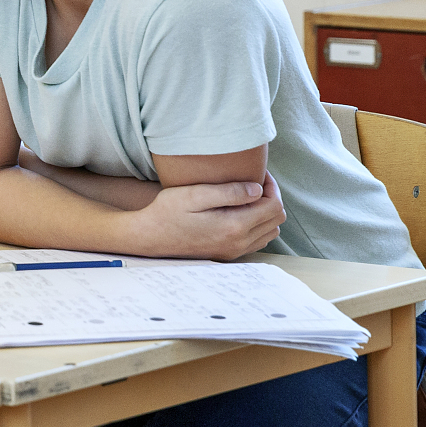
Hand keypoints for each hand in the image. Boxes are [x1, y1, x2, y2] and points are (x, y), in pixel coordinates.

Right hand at [128, 172, 285, 260]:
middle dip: (271, 197)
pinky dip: (258, 225)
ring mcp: (234, 250)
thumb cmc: (167, 212)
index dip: (271, 186)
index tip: (257, 173)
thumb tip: (257, 190)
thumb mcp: (193, 194)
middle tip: (254, 181)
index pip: (273, 206)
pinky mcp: (228, 253)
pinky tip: (241, 212)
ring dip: (266, 212)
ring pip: (270, 231)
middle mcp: (238, 242)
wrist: (149, 236)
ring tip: (248, 196)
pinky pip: (258, 240)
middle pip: (276, 219)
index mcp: (234, 226)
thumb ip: (227, 192)